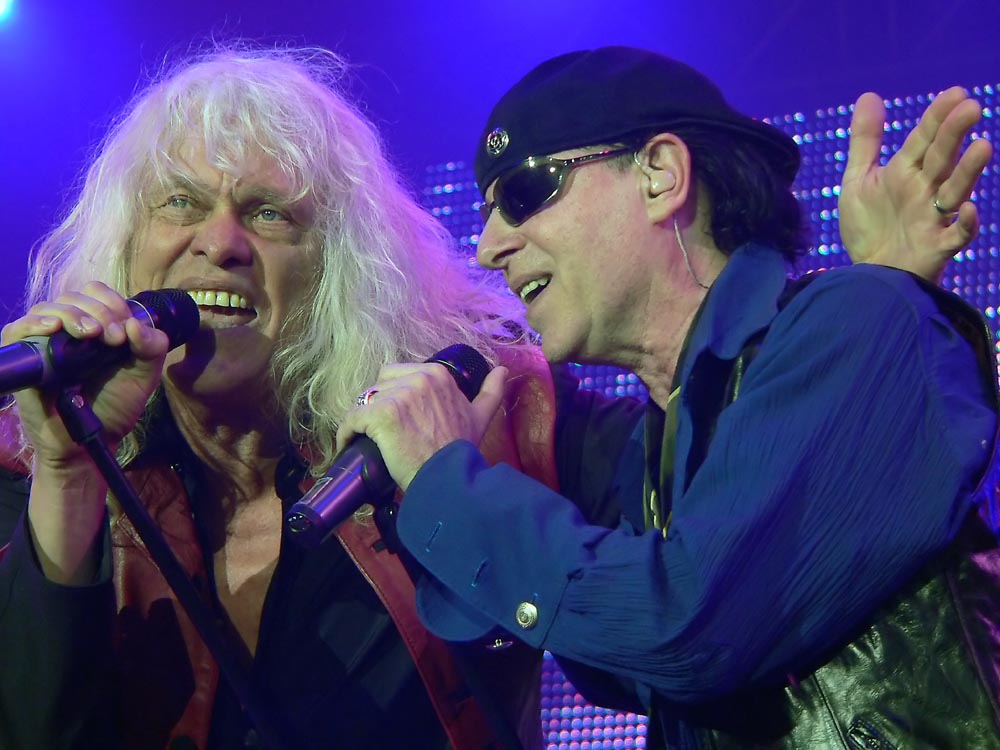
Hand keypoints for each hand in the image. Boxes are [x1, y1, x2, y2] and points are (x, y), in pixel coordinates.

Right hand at [2, 281, 169, 469]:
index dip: (113, 304)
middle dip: (100, 312)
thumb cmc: (113, 406)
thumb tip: (136, 324)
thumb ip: (152, 348)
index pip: (97, 293)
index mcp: (96, 326)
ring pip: (48, 308)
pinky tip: (53, 328)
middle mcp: (68, 329)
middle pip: (75, 297)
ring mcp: (43, 342)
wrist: (89, 441)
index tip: (125, 332)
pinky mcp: (24, 359)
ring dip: (73, 314)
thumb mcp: (143, 376)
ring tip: (92, 333)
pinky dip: (34, 323)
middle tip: (115, 338)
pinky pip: (17, 330)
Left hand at [335, 363, 509, 491]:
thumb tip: (503, 371)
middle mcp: (418, 378)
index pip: (398, 375)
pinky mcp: (381, 414)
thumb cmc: (462, 451)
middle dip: (375, 405)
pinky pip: (352, 418)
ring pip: (364, 401)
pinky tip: (347, 445)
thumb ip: (491, 392)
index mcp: (437, 374)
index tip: (394, 421)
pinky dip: (345, 433)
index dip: (393, 398)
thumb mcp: (480, 417)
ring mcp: (399, 395)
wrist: (449, 478)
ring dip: (360, 421)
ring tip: (362, 441)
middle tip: (379, 432)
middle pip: (378, 385)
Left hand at [839, 86, 992, 280]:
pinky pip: (957, 235)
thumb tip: (869, 95)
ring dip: (968, 171)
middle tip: (970, 108)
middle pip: (941, 159)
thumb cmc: (869, 227)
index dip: (937, 118)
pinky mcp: (937, 247)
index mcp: (905, 173)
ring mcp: (933, 218)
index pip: (923, 140)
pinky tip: (968, 210)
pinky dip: (965, 224)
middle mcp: (924, 191)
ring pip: (955, 190)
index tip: (957, 93)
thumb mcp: (858, 180)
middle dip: (953, 135)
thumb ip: (865, 141)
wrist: (867, 275)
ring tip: (982, 147)